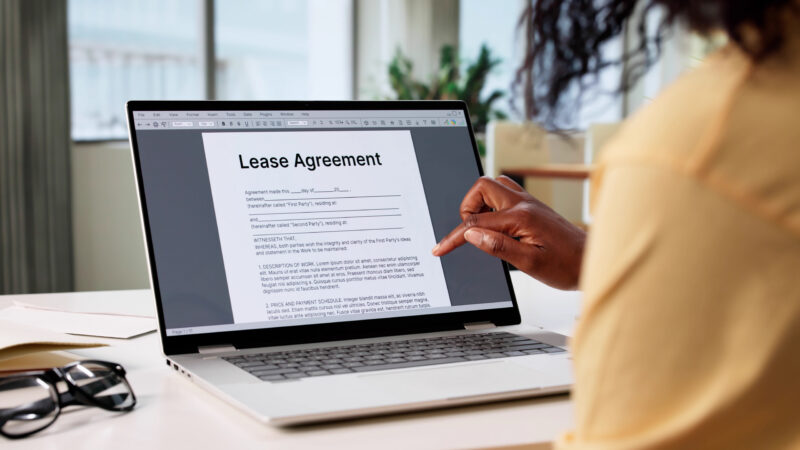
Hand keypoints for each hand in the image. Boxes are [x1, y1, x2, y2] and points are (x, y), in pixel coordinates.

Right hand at [432, 176, 585, 289]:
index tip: (440, 248)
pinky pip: (505, 194)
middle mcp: (524, 204)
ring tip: (482, 229)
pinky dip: (493, 206)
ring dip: (481, 203)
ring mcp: (529, 202)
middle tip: (468, 233)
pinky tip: (497, 226)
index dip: (454, 237)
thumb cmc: (567, 266)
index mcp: (521, 217)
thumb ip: (497, 246)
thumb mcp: (529, 263)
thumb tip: (471, 234)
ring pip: (493, 186)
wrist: (592, 262)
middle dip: (467, 208)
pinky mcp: (532, 207)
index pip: (476, 222)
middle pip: (482, 187)